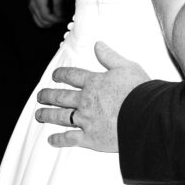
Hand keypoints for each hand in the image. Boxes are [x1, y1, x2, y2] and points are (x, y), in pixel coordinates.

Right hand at [28, 0, 65, 27]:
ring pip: (39, 23)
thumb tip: (60, 17)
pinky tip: (53, 18)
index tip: (63, 19)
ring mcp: (31, 6)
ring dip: (50, 23)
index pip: (45, 15)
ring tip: (58, 19)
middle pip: (42, 21)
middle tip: (63, 20)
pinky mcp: (32, 8)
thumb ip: (59, 4)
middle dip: (53, 22)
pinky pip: (38, 20)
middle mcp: (32, 3)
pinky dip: (46, 21)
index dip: (55, 20)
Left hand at [35, 41, 149, 151]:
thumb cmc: (139, 90)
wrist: (146, 115)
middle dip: (48, 96)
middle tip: (40, 96)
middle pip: (61, 97)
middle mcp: (86, 100)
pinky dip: (59, 140)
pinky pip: (70, 138)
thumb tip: (98, 45)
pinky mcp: (90, 137)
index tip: (54, 76)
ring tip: (39, 114)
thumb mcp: (127, 67)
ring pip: (61, 116)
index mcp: (94, 82)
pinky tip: (51, 140)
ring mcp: (86, 120)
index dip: (61, 75)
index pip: (72, 76)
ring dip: (48, 115)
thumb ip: (110, 56)